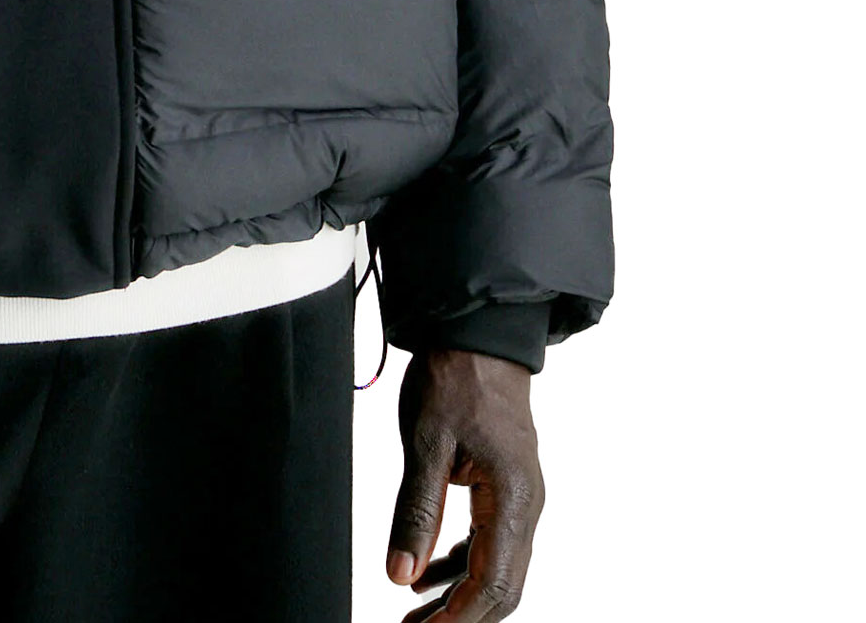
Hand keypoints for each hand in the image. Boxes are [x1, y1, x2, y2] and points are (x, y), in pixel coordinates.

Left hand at [386, 347, 543, 619]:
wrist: (478, 333)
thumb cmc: (457, 377)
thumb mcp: (426, 442)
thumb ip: (415, 511)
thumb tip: (400, 573)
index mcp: (514, 499)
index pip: (493, 584)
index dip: (459, 620)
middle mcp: (526, 506)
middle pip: (501, 586)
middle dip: (461, 618)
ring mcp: (518, 498)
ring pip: (495, 568)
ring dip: (458, 597)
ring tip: (413, 617)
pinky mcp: (504, 488)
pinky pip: (487, 542)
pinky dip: (459, 565)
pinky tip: (425, 574)